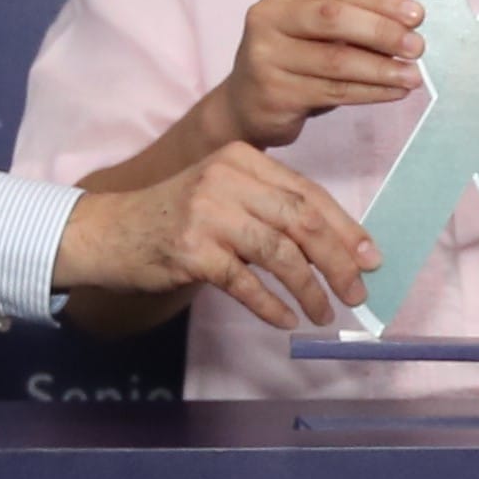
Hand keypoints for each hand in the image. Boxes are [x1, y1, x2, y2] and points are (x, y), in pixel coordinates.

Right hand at [57, 140, 379, 333]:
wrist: (108, 231)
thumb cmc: (174, 217)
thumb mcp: (222, 194)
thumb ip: (269, 208)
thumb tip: (336, 247)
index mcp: (242, 158)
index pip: (308, 193)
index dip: (345, 228)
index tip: (370, 258)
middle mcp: (226, 179)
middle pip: (301, 221)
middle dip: (337, 261)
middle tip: (357, 292)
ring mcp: (207, 213)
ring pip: (279, 253)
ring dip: (309, 289)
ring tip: (324, 313)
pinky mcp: (191, 250)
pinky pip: (245, 283)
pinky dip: (271, 305)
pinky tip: (285, 319)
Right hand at [213, 0, 426, 149]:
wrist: (245, 104)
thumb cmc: (293, 62)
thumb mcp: (315, 31)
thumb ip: (352, 21)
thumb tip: (408, 27)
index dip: (382, 1)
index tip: (417, 15)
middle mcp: (269, 17)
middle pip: (334, 18)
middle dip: (382, 31)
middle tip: (417, 47)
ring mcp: (267, 56)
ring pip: (336, 61)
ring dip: (382, 69)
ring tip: (413, 76)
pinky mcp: (274, 92)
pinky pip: (333, 91)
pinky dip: (370, 92)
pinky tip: (393, 92)